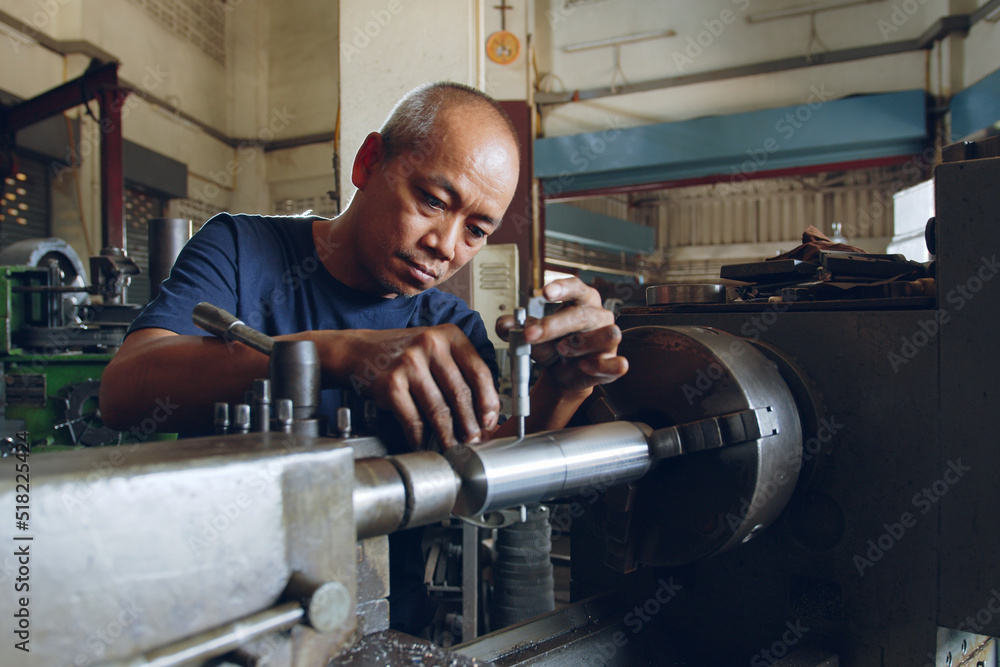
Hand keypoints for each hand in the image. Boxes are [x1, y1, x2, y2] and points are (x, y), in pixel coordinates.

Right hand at [334, 325, 499, 450]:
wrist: (360, 350)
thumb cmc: (404, 354)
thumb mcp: (437, 350)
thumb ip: (461, 373)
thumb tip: (484, 414)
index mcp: (450, 335)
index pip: (479, 372)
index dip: (488, 402)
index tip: (490, 421)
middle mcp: (431, 344)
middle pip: (461, 394)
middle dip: (471, 425)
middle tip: (474, 441)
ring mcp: (409, 363)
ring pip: (439, 410)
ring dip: (448, 436)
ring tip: (453, 447)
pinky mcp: (391, 383)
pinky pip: (413, 419)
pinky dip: (420, 437)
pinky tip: (424, 443)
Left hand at [496, 278, 627, 394]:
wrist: (564, 374)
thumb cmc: (552, 347)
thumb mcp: (531, 335)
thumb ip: (514, 328)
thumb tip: (504, 325)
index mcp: (579, 302)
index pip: (576, 287)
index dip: (562, 288)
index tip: (544, 292)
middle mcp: (597, 317)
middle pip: (583, 315)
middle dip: (555, 324)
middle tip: (531, 334)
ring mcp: (608, 340)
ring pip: (607, 335)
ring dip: (581, 345)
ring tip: (562, 350)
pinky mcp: (612, 363)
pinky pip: (617, 363)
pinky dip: (601, 366)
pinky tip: (584, 366)